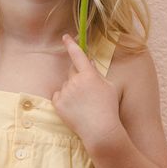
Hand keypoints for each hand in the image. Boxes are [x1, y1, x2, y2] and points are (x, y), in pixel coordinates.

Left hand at [51, 33, 122, 147]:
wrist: (100, 130)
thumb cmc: (108, 109)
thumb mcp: (108, 87)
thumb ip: (96, 73)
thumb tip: (88, 62)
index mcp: (89, 75)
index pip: (78, 54)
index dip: (71, 44)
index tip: (65, 37)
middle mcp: (75, 81)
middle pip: (72, 71)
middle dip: (77, 76)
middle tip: (87, 91)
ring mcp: (65, 92)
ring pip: (66, 85)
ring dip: (72, 90)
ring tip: (84, 105)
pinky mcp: (58, 103)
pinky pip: (58, 96)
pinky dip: (64, 100)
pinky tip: (75, 109)